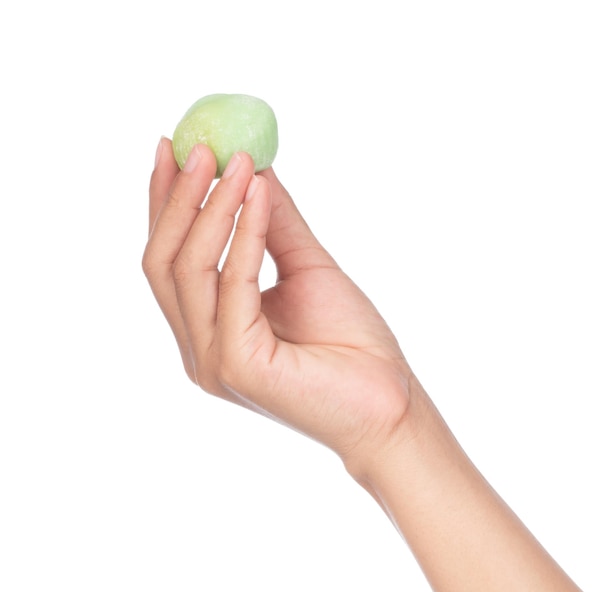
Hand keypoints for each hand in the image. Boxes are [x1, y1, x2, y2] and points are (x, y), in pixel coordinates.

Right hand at [143, 139, 410, 469]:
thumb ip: (274, 223)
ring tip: (235, 160)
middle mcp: (199, 346)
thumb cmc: (351, 343)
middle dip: (177, 198)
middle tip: (198, 145)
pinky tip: (260, 194)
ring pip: (188, 269)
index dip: (166, 202)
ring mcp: (211, 360)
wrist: (389, 403)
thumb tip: (253, 169)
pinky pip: (233, 284)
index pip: (170, 258)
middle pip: (163, 262)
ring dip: (210, 207)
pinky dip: (245, 233)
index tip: (176, 148)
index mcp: (208, 328)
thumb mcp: (307, 268)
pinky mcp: (235, 366)